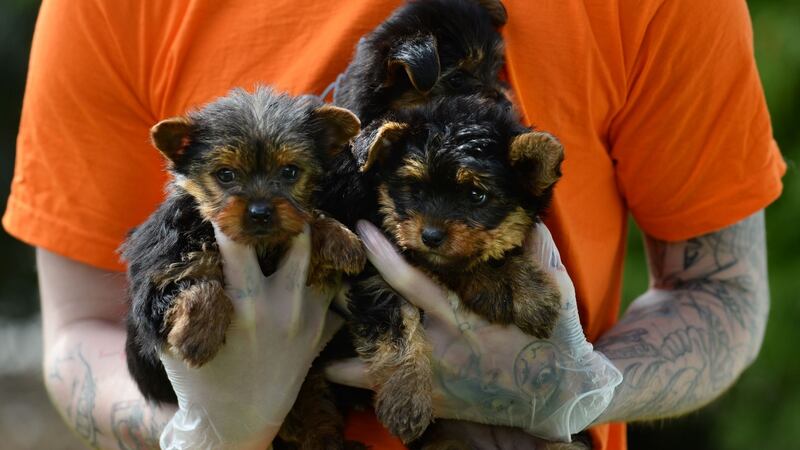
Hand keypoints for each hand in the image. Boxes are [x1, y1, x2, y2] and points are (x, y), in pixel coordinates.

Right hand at [159, 225, 342, 449]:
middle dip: (290, 218)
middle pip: (299, 241)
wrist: (236, 425)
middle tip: (283, 204)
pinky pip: (334, 295)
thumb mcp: (178, 339)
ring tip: (304, 229)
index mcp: (245, 302)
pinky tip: (322, 266)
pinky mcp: (321, 333)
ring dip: (313, 246)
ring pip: (322, 264)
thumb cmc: (200, 381)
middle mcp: (283, 305)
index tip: (232, 198)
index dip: (232, 215)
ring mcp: (308, 318)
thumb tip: (173, 255)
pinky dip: (328, 279)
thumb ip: (179, 298)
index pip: (238, 241)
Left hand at [326, 221, 620, 440]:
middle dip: (345, 304)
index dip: (382, 255)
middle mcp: (440, 348)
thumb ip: (539, 251)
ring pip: (375, 369)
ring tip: (309, 341)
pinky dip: (364, 385)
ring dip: (343, 356)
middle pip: (379, 324)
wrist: (559, 395)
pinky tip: (335, 375)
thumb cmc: (556, 338)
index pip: (411, 282)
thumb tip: (530, 214)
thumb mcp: (555, 290)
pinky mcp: (437, 401)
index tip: (360, 230)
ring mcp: (435, 378)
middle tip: (316, 280)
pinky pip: (391, 396)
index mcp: (462, 316)